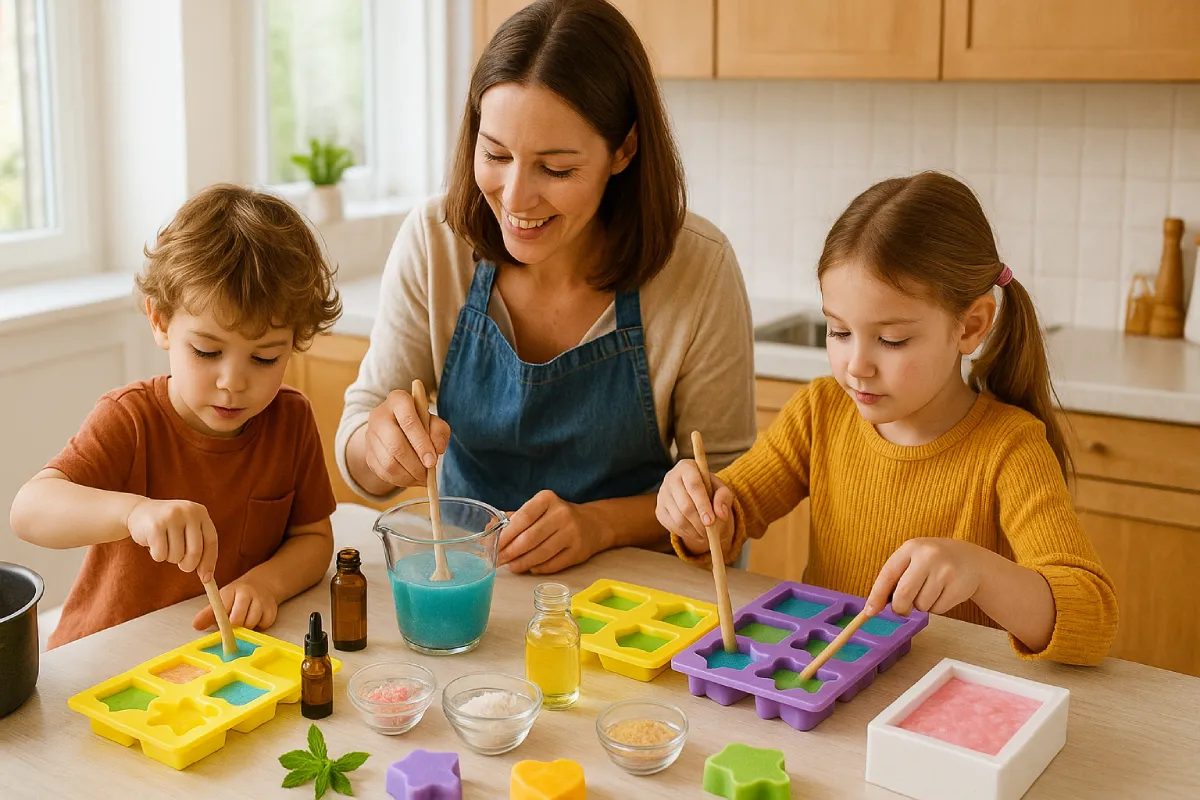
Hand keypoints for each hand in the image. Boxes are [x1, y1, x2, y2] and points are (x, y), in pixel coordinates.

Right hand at [125, 498, 218, 582]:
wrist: (139, 511)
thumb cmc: (168, 526)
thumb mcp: (187, 530)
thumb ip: (199, 548)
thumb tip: (207, 577)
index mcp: (200, 512)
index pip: (211, 541)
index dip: (209, 562)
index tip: (206, 578)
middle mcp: (188, 512)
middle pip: (195, 551)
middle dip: (189, 565)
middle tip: (182, 566)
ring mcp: (172, 517)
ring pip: (177, 555)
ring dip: (170, 558)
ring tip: (164, 545)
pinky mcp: (155, 526)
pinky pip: (160, 554)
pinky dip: (157, 555)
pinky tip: (153, 543)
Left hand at [192, 579, 278, 630]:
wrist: (262, 584)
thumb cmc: (237, 597)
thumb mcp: (222, 600)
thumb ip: (209, 613)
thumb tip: (196, 625)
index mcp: (231, 591)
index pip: (224, 607)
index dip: (221, 621)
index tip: (221, 629)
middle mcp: (247, 594)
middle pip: (238, 617)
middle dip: (234, 626)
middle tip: (233, 626)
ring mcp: (261, 600)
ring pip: (252, 622)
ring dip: (247, 627)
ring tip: (244, 622)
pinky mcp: (272, 609)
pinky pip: (264, 623)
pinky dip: (260, 626)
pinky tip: (256, 620)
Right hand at [363, 389, 450, 487]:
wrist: (396, 427)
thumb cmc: (419, 423)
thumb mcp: (433, 422)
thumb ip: (439, 432)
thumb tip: (437, 450)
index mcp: (398, 400)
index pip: (408, 421)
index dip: (421, 443)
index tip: (432, 462)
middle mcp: (379, 415)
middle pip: (395, 445)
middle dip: (415, 464)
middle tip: (428, 474)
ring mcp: (370, 435)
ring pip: (388, 462)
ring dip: (408, 476)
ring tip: (422, 478)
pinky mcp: (368, 453)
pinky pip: (383, 472)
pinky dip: (400, 480)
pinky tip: (411, 479)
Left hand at [498, 490, 596, 574]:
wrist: (592, 524)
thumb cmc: (556, 516)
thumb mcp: (538, 509)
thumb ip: (514, 517)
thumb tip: (489, 528)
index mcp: (547, 499)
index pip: (522, 517)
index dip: (506, 534)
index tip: (494, 545)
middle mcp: (561, 514)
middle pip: (529, 538)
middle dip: (510, 552)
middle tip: (498, 560)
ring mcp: (572, 533)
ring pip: (540, 554)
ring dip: (521, 563)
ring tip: (511, 566)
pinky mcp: (578, 551)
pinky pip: (552, 564)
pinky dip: (537, 568)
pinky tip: (529, 568)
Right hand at [655, 460, 733, 557]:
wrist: (695, 497)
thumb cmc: (710, 490)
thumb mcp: (722, 490)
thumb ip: (724, 498)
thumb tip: (721, 514)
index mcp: (687, 467)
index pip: (694, 485)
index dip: (702, 504)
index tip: (711, 521)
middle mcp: (671, 478)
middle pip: (685, 505)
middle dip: (699, 522)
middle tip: (710, 533)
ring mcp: (662, 494)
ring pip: (678, 518)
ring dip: (694, 530)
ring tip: (706, 534)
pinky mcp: (659, 509)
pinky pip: (672, 525)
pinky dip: (686, 533)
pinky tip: (695, 533)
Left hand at [866, 538, 985, 616]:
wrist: (971, 560)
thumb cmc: (933, 562)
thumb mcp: (914, 559)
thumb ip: (895, 578)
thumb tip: (874, 607)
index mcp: (911, 547)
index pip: (887, 574)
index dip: (876, 596)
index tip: (869, 612)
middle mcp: (927, 556)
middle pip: (903, 595)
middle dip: (900, 608)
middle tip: (904, 607)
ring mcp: (945, 571)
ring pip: (921, 605)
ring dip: (922, 605)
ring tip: (932, 589)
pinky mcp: (958, 586)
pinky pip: (938, 610)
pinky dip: (937, 607)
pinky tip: (944, 592)